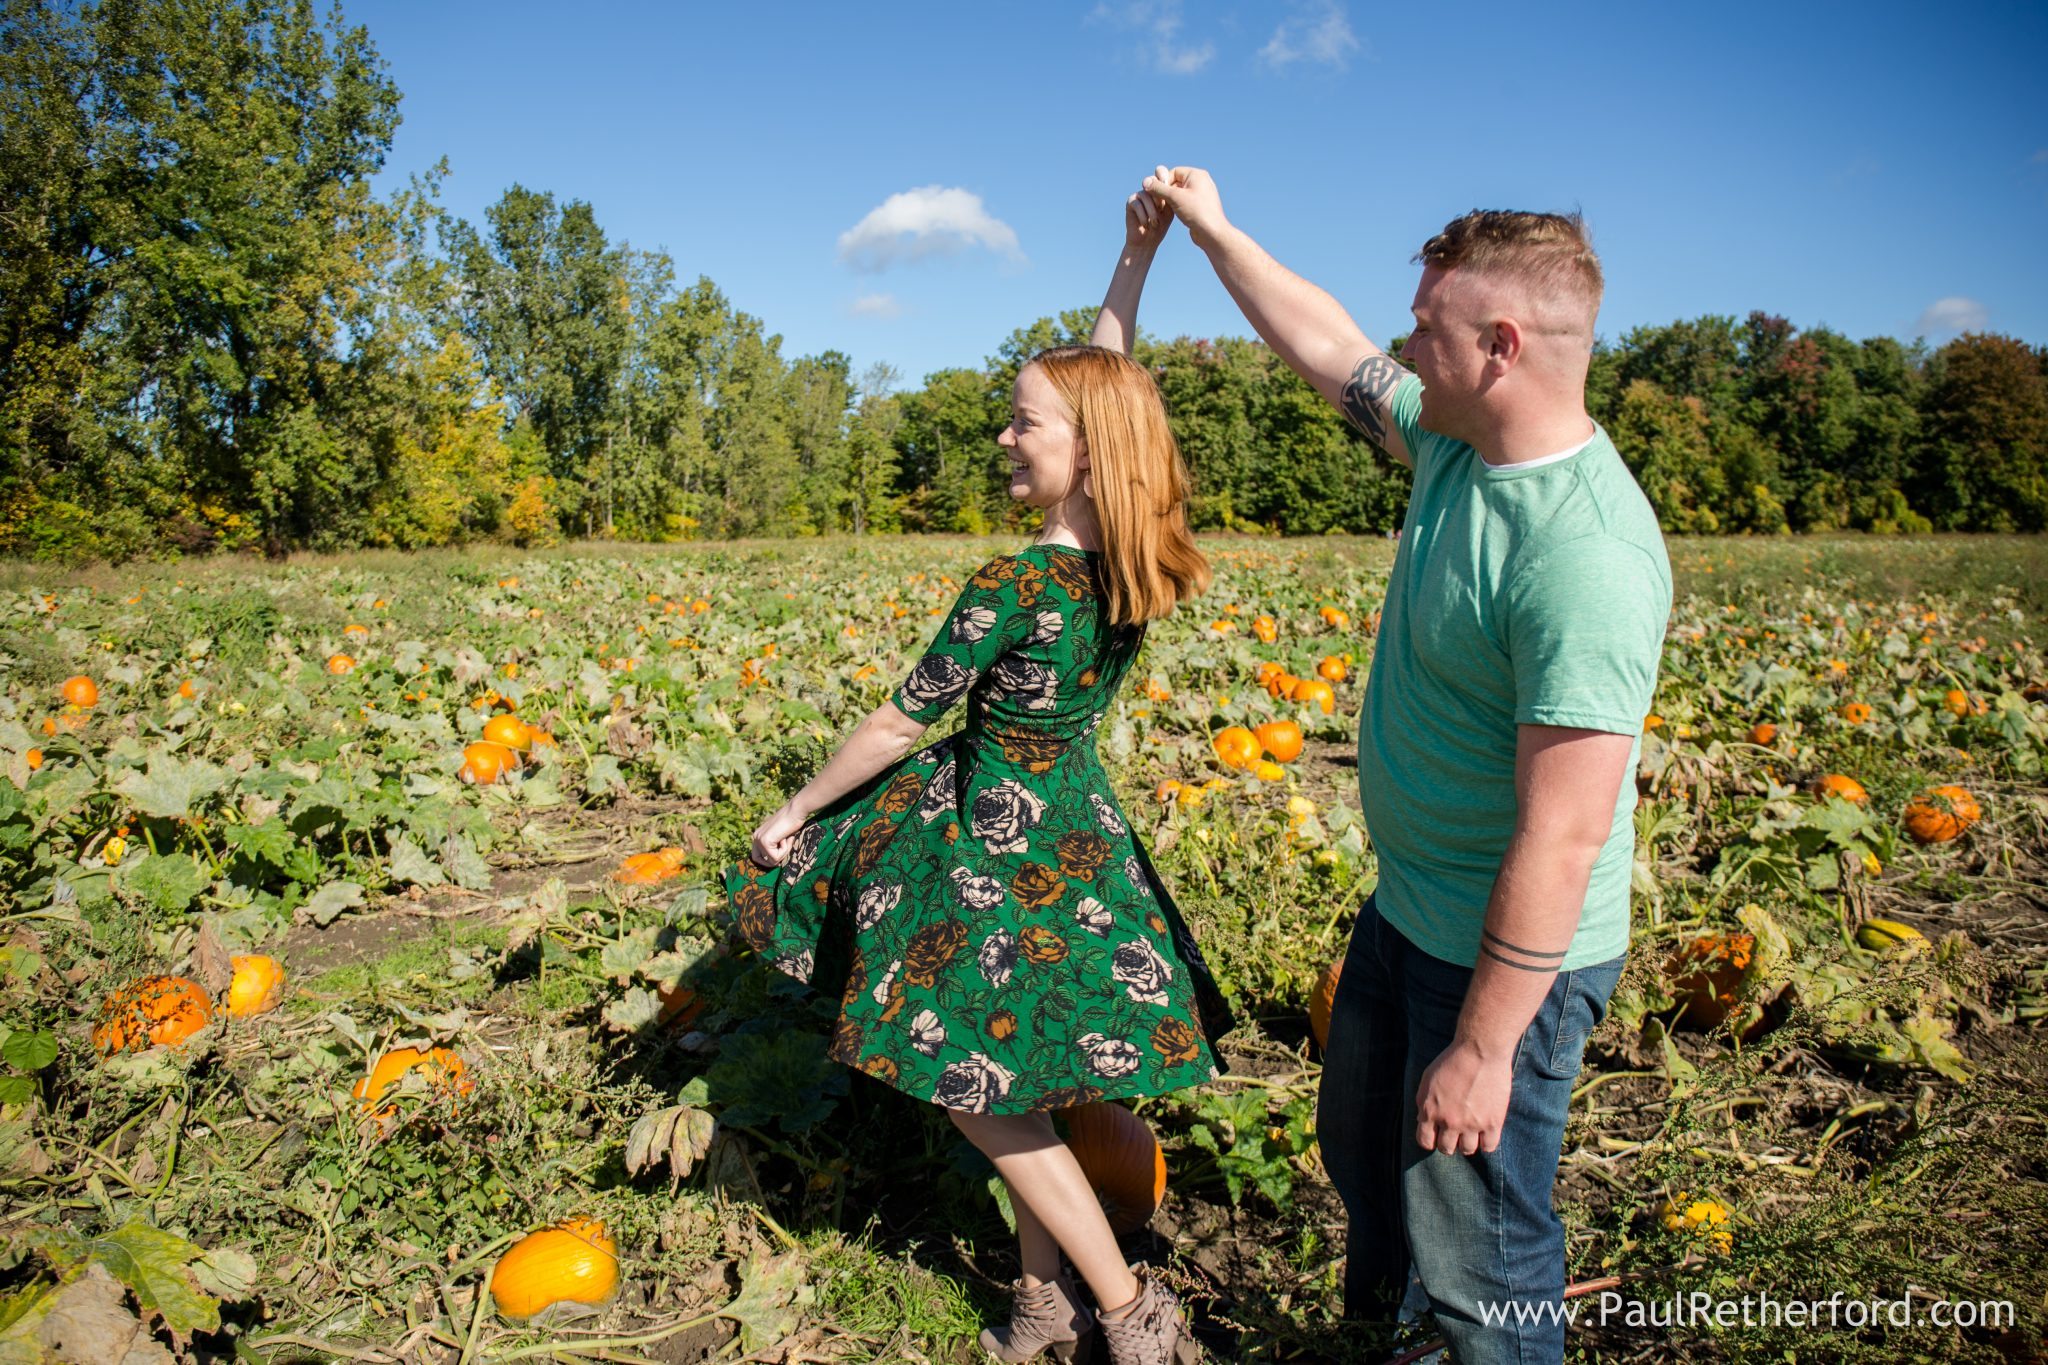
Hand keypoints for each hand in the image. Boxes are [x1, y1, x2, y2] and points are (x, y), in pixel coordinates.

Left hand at [748, 802, 805, 867]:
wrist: (795, 811)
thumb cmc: (792, 822)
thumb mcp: (780, 836)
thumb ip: (775, 846)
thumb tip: (774, 862)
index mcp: (757, 835)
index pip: (757, 858)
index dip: (770, 859)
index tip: (781, 852)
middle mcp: (755, 837)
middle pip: (763, 861)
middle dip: (777, 858)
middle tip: (785, 845)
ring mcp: (759, 839)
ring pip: (772, 861)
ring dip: (784, 852)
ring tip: (787, 838)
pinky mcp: (765, 842)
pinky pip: (776, 857)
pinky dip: (785, 850)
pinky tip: (786, 837)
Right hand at [1124, 181, 1173, 253]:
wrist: (1147, 243)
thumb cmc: (1162, 225)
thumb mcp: (1169, 207)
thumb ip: (1165, 192)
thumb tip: (1157, 179)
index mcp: (1161, 186)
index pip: (1161, 172)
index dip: (1163, 182)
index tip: (1168, 197)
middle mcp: (1149, 187)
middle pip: (1152, 181)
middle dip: (1158, 199)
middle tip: (1161, 210)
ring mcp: (1140, 194)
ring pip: (1146, 194)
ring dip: (1152, 211)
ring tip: (1155, 224)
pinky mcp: (1131, 202)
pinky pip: (1137, 204)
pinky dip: (1143, 216)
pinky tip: (1146, 225)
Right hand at [1141, 164, 1226, 249]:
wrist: (1212, 233)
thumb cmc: (1196, 212)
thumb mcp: (1174, 197)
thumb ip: (1159, 188)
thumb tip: (1145, 181)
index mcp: (1196, 174)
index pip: (1173, 172)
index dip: (1162, 182)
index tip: (1156, 193)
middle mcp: (1200, 181)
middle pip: (1175, 181)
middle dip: (1165, 191)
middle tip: (1159, 202)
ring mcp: (1201, 194)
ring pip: (1179, 193)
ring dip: (1170, 200)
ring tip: (1165, 209)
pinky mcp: (1199, 206)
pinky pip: (1184, 201)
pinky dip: (1176, 206)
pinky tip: (1174, 214)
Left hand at [1413, 1039, 1512, 1155]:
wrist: (1480, 1051)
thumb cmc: (1453, 1061)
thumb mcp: (1428, 1080)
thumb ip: (1423, 1103)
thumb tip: (1422, 1122)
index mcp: (1430, 1111)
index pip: (1425, 1141)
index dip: (1430, 1139)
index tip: (1437, 1134)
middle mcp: (1449, 1121)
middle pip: (1446, 1148)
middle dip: (1448, 1142)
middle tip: (1455, 1132)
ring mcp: (1471, 1124)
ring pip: (1467, 1150)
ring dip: (1467, 1143)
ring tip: (1471, 1131)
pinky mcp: (1492, 1123)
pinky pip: (1489, 1147)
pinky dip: (1486, 1143)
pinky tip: (1485, 1133)